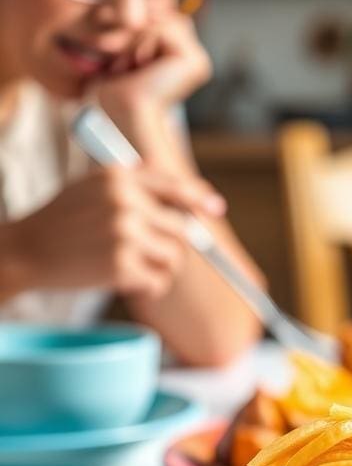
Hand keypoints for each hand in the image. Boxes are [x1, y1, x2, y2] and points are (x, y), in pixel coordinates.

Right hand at [11, 165, 224, 298]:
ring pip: (174, 256)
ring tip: (135, 268)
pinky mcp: (121, 265)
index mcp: (119, 178)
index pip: (174, 187)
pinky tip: (130, 283)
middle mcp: (125, 201)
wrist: (22, 251)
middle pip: (182, 228)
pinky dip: (150, 287)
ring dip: (161, 268)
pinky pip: (158, 281)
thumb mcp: (91, 187)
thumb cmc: (60, 221)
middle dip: (172, 245)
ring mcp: (124, 233)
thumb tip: (189, 195)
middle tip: (151, 255)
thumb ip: (134, 184)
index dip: (200, 199)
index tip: (216, 209)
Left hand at [93, 14, 211, 114]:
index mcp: (182, 61)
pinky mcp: (195, 61)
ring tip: (132, 64)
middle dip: (137, 29)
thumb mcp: (123, 52)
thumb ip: (136, 28)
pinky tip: (140, 64)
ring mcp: (198, 61)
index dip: (139, 22)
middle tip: (121, 57)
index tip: (112, 33)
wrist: (125, 115)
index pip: (162, 20)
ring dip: (139, 37)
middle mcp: (195, 60)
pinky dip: (144, 41)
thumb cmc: (117, 92)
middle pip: (166, 16)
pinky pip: (164, 28)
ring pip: (165, 20)